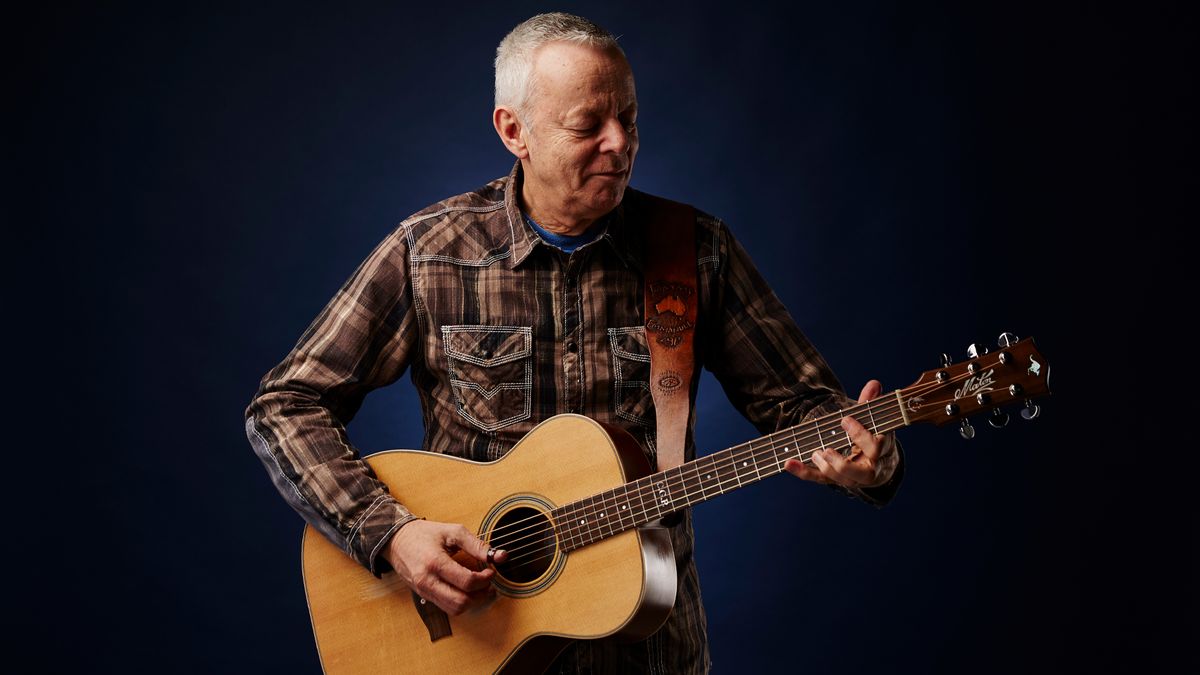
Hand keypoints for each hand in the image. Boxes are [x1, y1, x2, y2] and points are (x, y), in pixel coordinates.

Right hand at [383, 519, 507, 615]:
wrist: (397, 540)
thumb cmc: (425, 534)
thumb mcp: (453, 532)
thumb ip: (477, 545)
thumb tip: (500, 556)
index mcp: (435, 563)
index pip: (467, 582)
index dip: (485, 579)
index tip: (490, 571)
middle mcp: (427, 582)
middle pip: (461, 602)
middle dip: (481, 595)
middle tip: (488, 583)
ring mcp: (424, 592)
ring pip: (454, 609)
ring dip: (472, 602)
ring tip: (480, 588)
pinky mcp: (424, 596)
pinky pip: (446, 607)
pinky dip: (460, 602)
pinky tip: (466, 590)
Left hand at [783, 380, 898, 488]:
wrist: (875, 463)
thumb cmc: (872, 437)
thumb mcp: (873, 421)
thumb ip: (870, 403)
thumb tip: (874, 384)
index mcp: (879, 452)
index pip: (875, 447)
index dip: (861, 436)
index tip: (845, 420)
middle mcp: (867, 468)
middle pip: (861, 474)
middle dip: (843, 464)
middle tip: (827, 450)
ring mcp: (850, 477)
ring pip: (840, 479)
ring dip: (825, 468)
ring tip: (814, 453)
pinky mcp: (833, 479)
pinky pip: (818, 478)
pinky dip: (802, 471)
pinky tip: (789, 464)